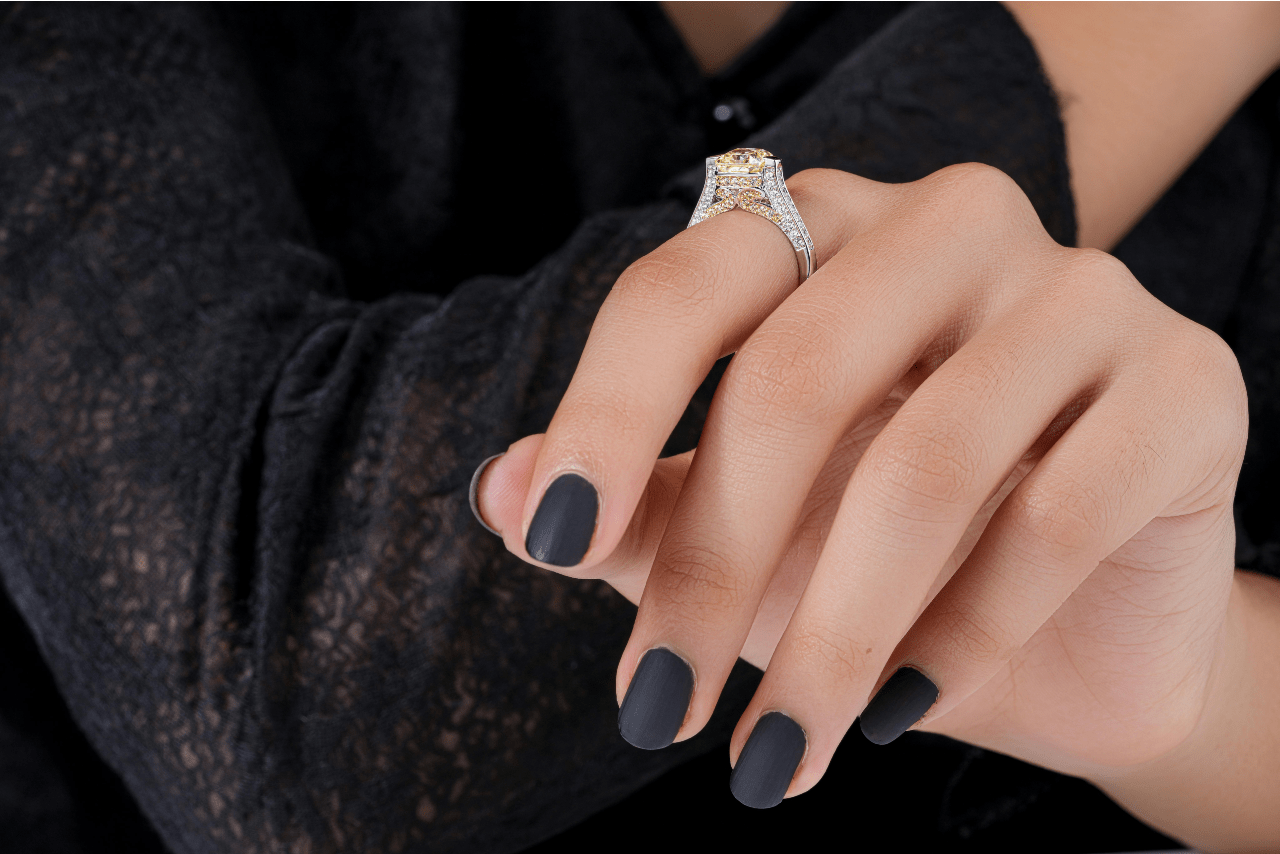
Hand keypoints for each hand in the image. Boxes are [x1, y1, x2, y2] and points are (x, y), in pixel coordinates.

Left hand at [473, 163, 1248, 806]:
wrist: (1070, 628)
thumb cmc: (880, 558)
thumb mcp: (743, 530)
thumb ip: (633, 504)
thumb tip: (498, 491)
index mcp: (821, 232)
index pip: (688, 290)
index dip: (607, 412)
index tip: (550, 540)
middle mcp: (947, 228)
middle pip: (796, 374)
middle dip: (711, 564)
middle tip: (654, 708)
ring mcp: (1080, 291)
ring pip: (925, 461)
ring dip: (831, 635)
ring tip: (771, 753)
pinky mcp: (1186, 382)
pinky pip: (1060, 513)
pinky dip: (965, 633)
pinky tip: (905, 709)